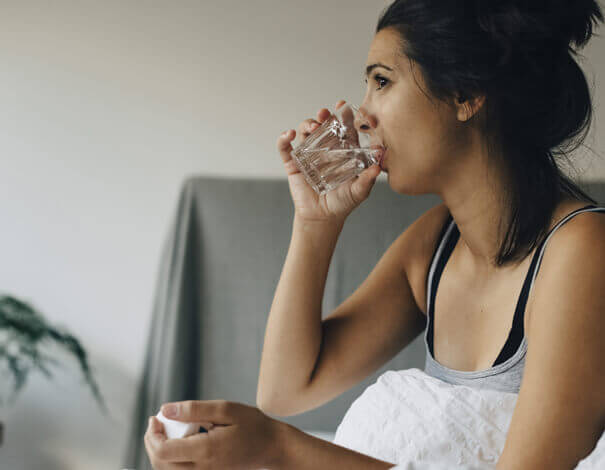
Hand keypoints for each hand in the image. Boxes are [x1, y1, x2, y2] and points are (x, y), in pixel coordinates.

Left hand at [144, 399, 284, 469]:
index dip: (152, 434)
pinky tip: (178, 440)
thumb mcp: (225, 409)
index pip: (163, 451)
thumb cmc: (252, 425)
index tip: (155, 417)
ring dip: (159, 450)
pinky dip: (171, 458)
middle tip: (157, 422)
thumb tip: (165, 409)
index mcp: (206, 451)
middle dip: (151, 442)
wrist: (271, 447)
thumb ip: (194, 409)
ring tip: (166, 429)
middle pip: (160, 464)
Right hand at [276, 99, 380, 222]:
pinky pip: (285, 148)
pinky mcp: (293, 164)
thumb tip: (379, 167)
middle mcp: (325, 149)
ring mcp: (308, 155)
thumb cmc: (343, 203)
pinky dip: (284, 139)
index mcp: (342, 151)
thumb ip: (367, 179)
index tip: (343, 106)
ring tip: (312, 126)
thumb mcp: (359, 191)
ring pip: (305, 132)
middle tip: (325, 114)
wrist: (322, 217)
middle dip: (323, 116)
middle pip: (323, 126)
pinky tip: (289, 134)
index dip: (343, 116)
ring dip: (307, 124)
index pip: (343, 129)